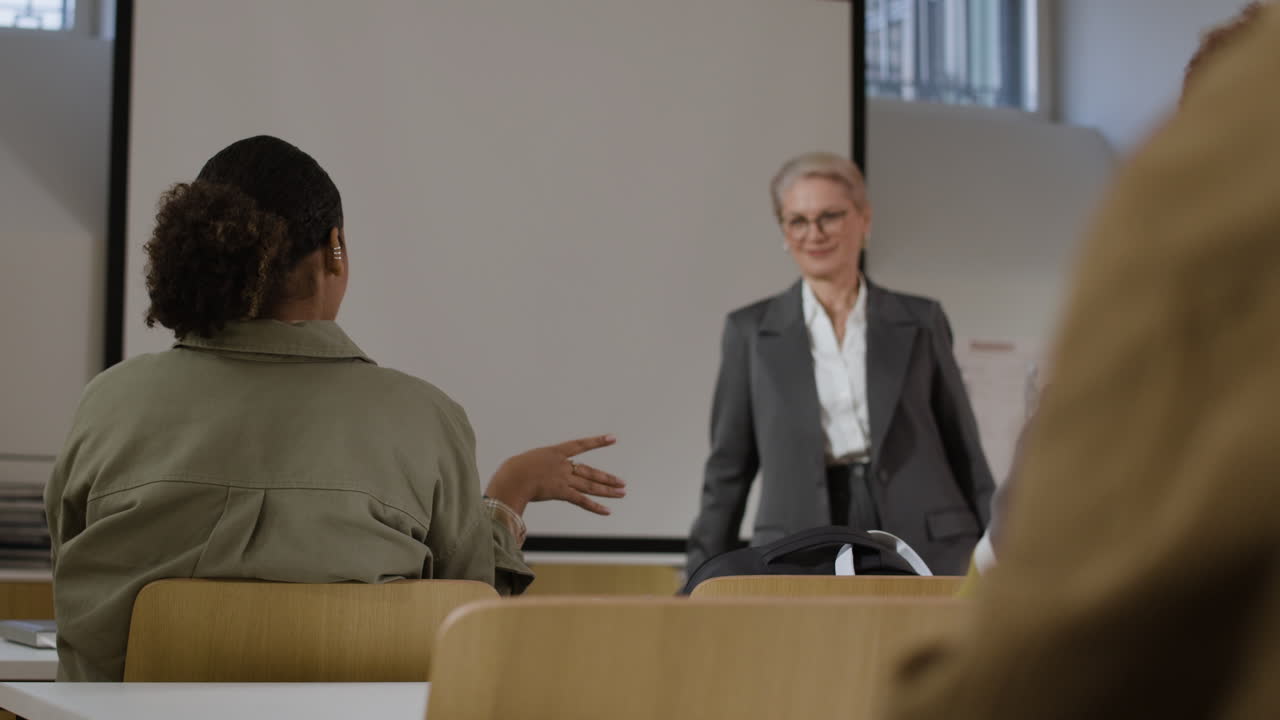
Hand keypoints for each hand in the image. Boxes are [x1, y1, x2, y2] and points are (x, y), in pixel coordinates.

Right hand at [486, 434, 624, 515]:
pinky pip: (582, 500)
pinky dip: (595, 507)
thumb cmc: (511, 471)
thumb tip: (530, 478)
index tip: (613, 438)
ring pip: (590, 486)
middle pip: (590, 472)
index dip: (598, 441)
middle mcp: (563, 465)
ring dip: (608, 490)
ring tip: (622, 493)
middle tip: (622, 482)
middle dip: (607, 478)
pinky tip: (608, 510)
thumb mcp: (524, 464)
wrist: (511, 477)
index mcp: (554, 452)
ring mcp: (563, 478)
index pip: (580, 445)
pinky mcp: (561, 492)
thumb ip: (534, 469)